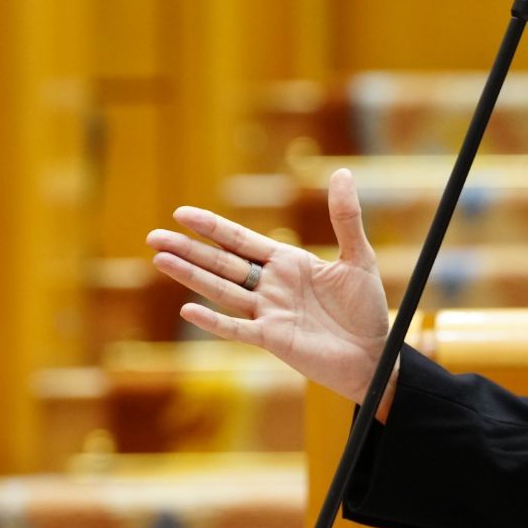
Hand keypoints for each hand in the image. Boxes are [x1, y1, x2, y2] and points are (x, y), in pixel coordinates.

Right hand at [146, 169, 397, 416]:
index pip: (241, 240)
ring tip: (160, 259)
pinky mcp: (272, 339)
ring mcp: (268, 313)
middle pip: (222, 262)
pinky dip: (213, 320)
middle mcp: (271, 286)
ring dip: (192, 276)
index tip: (181, 213)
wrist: (375, 354)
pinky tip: (187, 309)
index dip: (211, 227)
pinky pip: (237, 329)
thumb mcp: (358, 257)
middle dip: (188, 249)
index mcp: (287, 262)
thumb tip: (343, 172)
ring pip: (222, 290)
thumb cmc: (366, 308)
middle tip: (153, 236)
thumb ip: (345, 217)